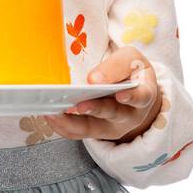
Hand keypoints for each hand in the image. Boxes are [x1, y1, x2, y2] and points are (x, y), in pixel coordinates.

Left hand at [44, 46, 161, 143]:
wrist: (132, 89)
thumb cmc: (131, 71)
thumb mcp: (131, 59)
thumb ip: (116, 66)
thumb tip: (93, 79)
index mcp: (144, 94)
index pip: (141, 97)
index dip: (132, 97)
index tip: (120, 95)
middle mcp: (129, 116)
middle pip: (113, 115)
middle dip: (95, 109)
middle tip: (79, 105)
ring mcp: (111, 127)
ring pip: (90, 128)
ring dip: (70, 122)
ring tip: (53, 111)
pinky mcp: (94, 131)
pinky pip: (76, 133)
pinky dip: (61, 125)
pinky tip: (49, 114)